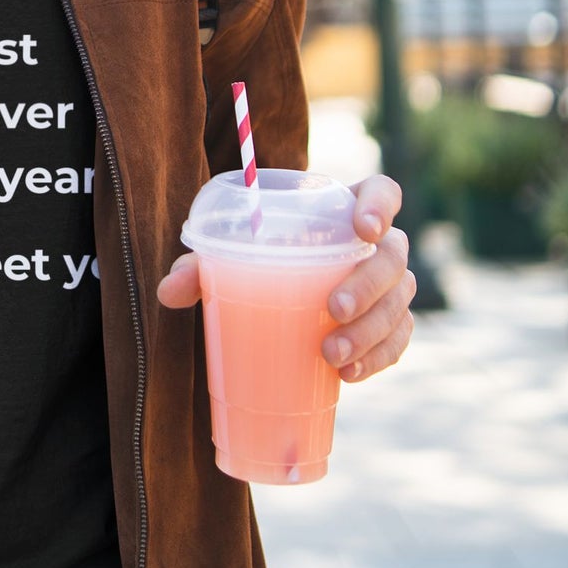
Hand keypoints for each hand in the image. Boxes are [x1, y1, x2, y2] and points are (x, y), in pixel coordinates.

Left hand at [156, 172, 415, 382]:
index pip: (384, 192)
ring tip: (331, 355)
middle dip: (370, 284)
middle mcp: (375, 243)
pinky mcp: (388, 324)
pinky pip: (398, 340)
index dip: (381, 205)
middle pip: (394, 256)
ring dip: (372, 331)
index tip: (363, 230)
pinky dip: (378, 358)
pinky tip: (349, 374)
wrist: (274, 287)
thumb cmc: (255, 256)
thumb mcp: (228, 252)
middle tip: (333, 308)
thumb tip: (168, 291)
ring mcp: (387, 285)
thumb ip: (201, 265)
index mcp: (343, 207)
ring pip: (399, 303)